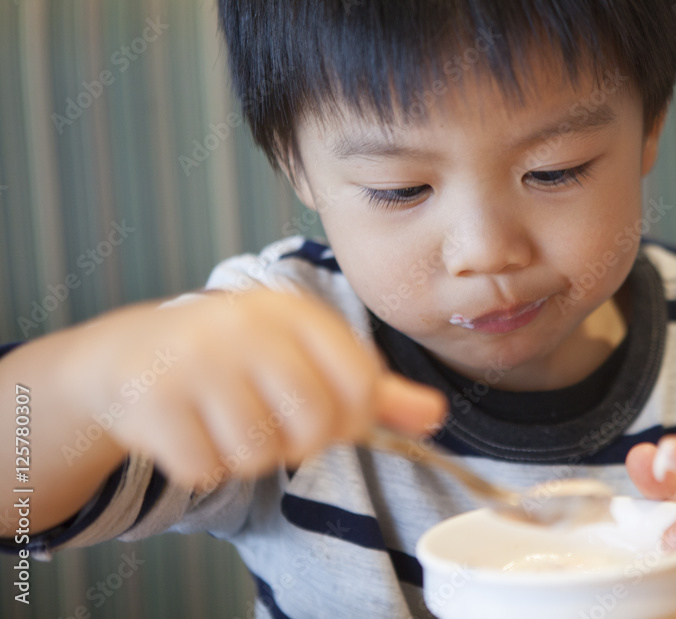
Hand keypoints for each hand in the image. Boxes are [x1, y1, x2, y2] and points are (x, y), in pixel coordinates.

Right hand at [62, 288, 445, 488]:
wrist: (132, 355)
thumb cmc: (236, 360)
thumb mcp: (304, 358)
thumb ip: (371, 389)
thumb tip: (436, 414)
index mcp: (294, 312)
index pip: (360, 384)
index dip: (351, 417)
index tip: (326, 414)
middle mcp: (248, 327)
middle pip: (314, 425)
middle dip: (296, 440)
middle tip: (268, 419)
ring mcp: (197, 360)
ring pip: (258, 454)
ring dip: (245, 454)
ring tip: (224, 417)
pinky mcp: (153, 399)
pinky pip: (206, 468)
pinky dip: (202, 463)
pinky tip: (189, 428)